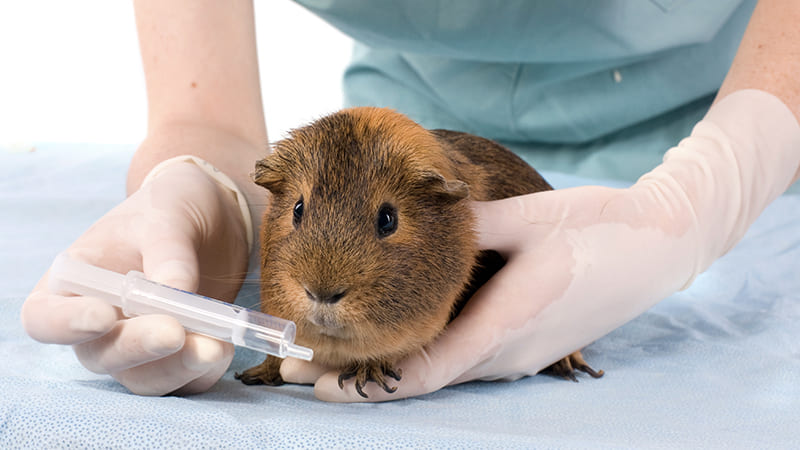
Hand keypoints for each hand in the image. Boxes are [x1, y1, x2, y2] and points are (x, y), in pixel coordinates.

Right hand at [21, 152, 249, 395]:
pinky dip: (204, 372)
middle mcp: (98, 324)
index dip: (66, 325)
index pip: (45, 318)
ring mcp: (137, 345)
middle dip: (138, 347)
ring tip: (216, 345)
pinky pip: (184, 381)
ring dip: (177, 368)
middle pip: (100, 355)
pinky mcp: (177, 357)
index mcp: (72, 284)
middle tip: (175, 332)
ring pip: (143, 378)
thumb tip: (177, 294)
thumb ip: (168, 251)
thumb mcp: (168, 215)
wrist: (211, 219)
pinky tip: (225, 347)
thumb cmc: (171, 209)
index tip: (103, 316)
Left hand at [279, 89, 799, 401]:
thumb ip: (464, 225)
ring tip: (334, 351)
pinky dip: (422, 357)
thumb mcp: (526, 218)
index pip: (421, 372)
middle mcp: (506, 354)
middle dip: (358, 377)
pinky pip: (464, 360)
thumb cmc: (597, 228)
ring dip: (387, 368)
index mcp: (504, 324)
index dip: (362, 382)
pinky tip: (398, 335)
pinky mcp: (525, 346)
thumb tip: (411, 214)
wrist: (660, 245)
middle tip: (299, 364)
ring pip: (441, 373)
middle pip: (420, 379)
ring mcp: (518, 356)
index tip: (313, 378)